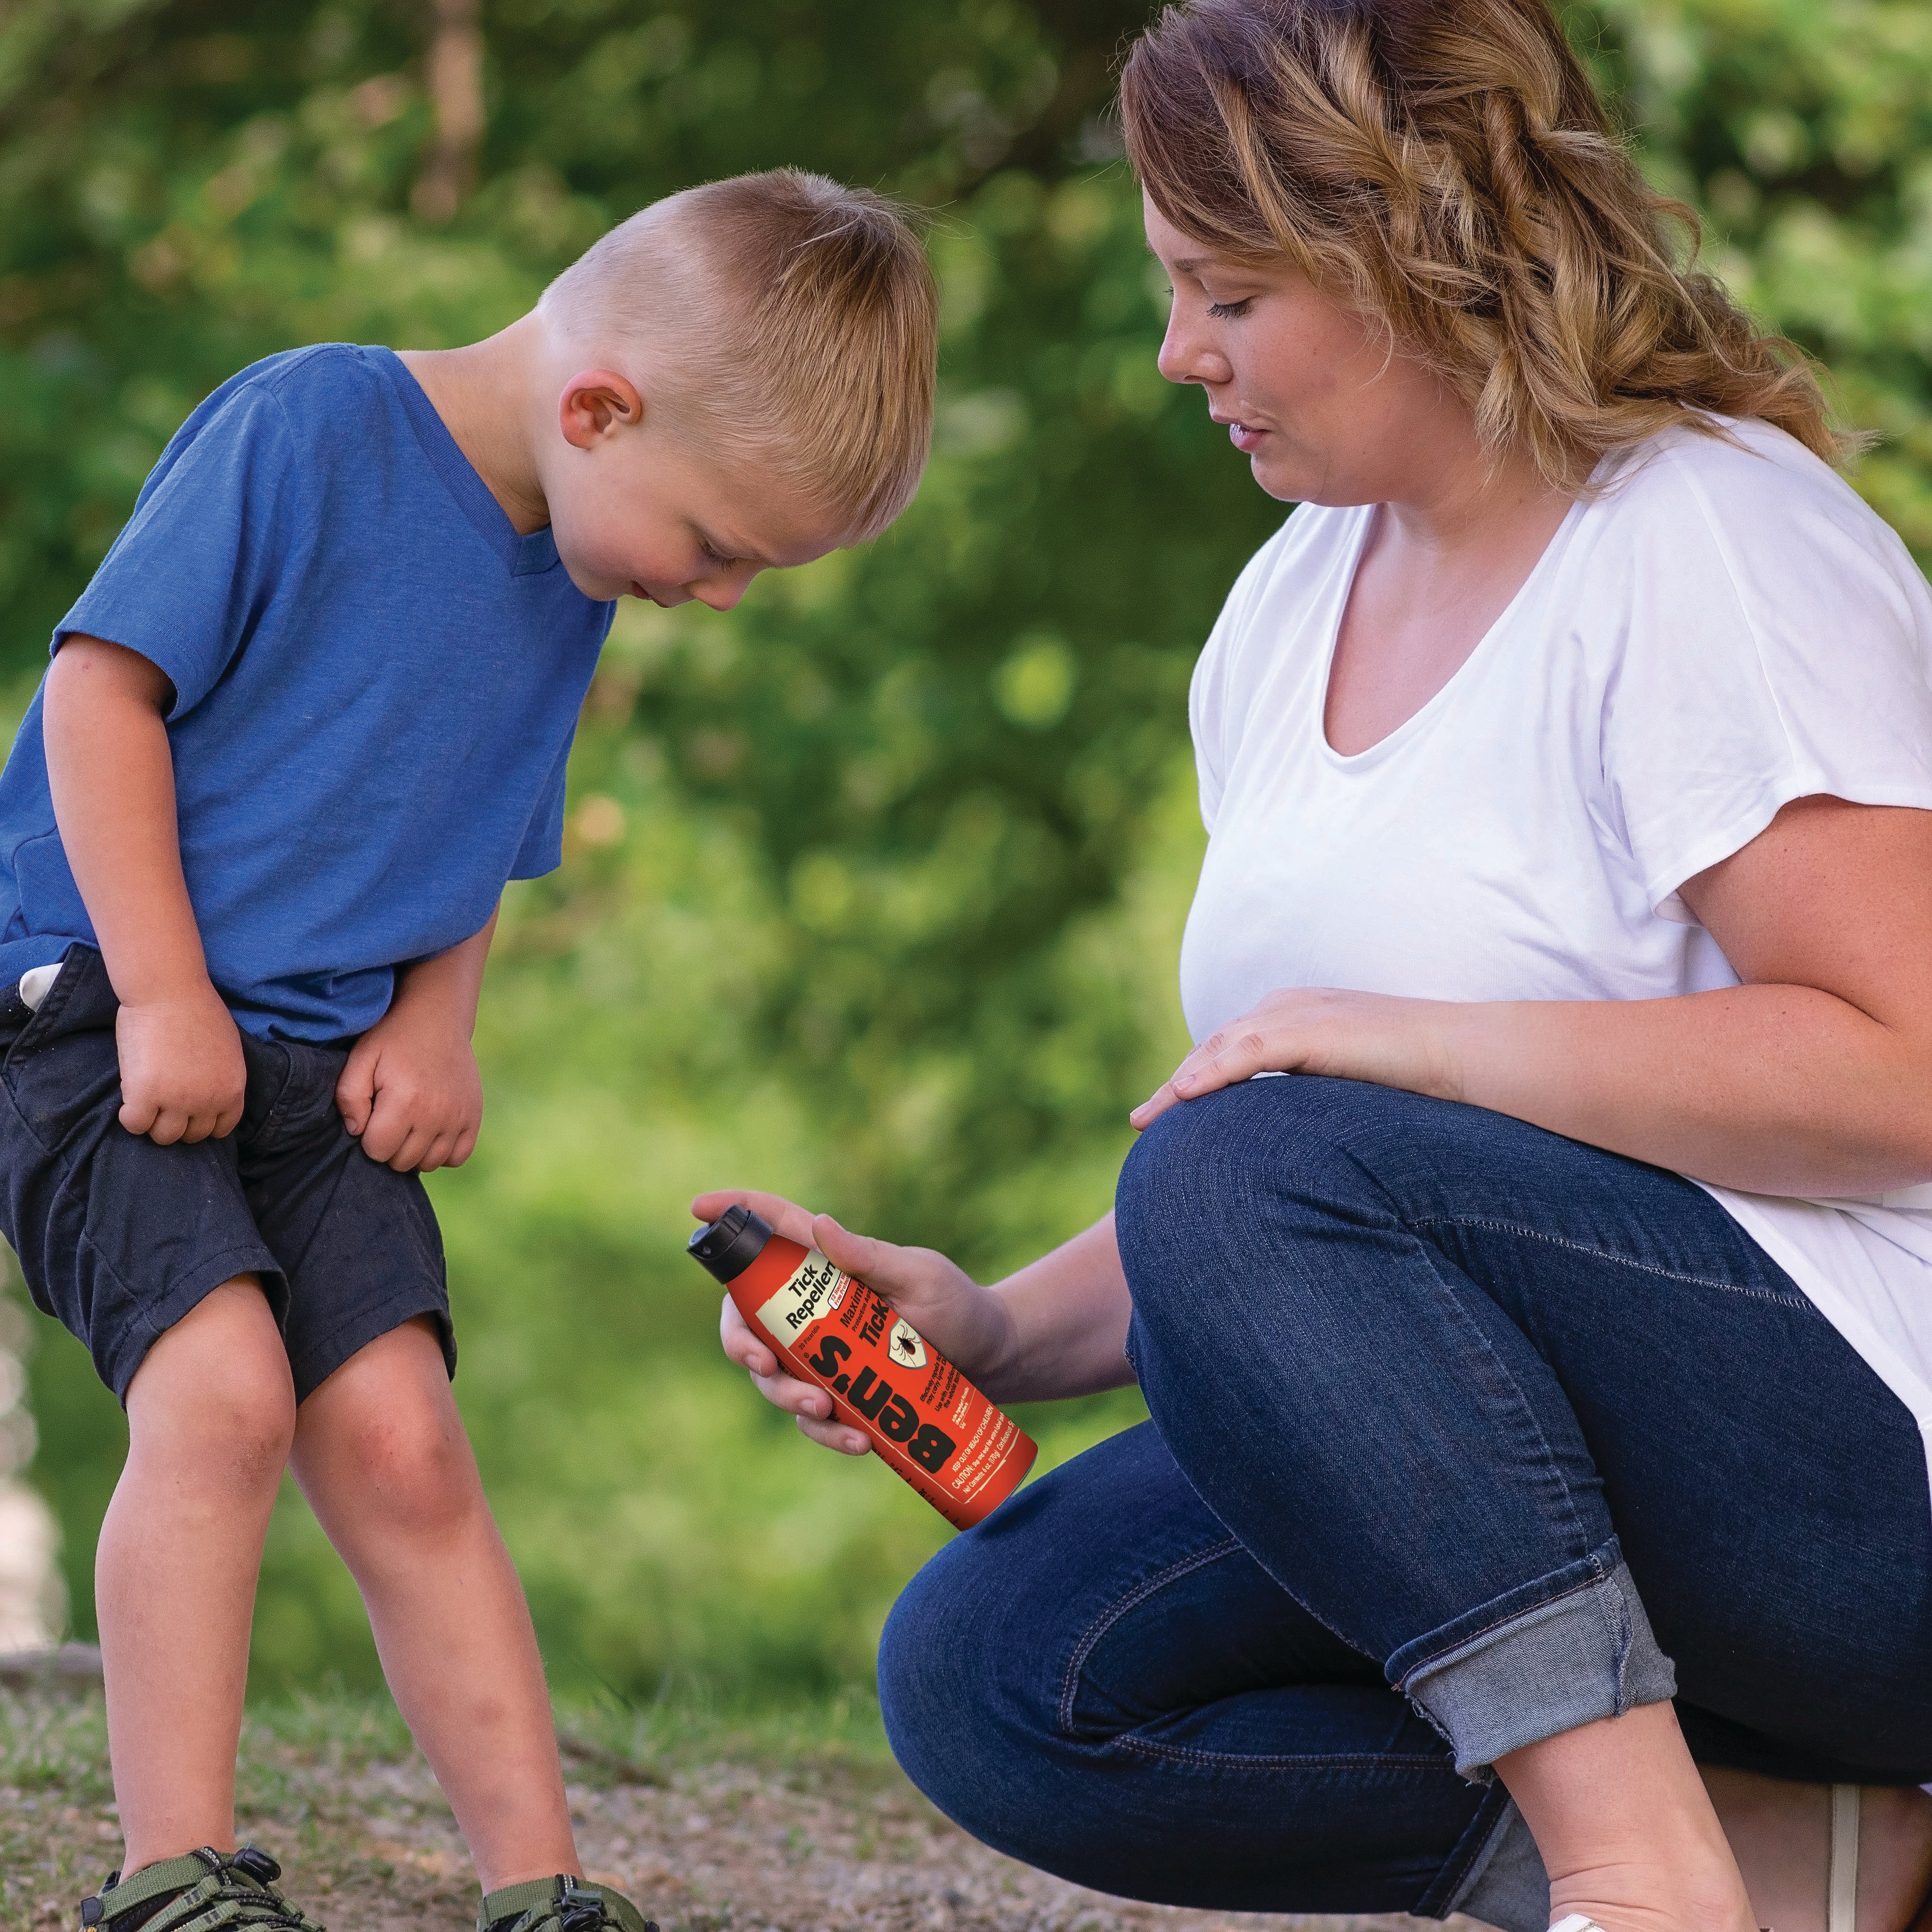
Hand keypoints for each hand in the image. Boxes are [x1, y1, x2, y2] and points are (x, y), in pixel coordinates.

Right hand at [115, 982, 245, 1143]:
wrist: (169, 991)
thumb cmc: (196, 1010)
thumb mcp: (226, 1050)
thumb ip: (218, 1077)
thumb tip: (206, 1092)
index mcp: (232, 1089)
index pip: (221, 1128)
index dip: (202, 1123)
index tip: (187, 1114)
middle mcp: (209, 1100)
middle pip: (191, 1136)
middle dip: (176, 1123)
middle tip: (161, 1105)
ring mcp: (177, 1101)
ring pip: (164, 1136)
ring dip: (153, 1123)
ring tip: (145, 1103)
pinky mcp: (145, 1096)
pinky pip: (135, 1125)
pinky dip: (129, 1118)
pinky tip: (128, 1102)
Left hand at [336, 1007, 482, 1171]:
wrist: (437, 1017)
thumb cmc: (393, 1039)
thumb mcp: (361, 1058)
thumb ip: (348, 1097)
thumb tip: (356, 1132)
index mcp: (405, 1102)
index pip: (377, 1151)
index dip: (368, 1137)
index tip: (373, 1115)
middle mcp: (436, 1115)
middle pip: (402, 1162)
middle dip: (389, 1145)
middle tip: (390, 1117)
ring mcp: (459, 1118)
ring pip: (429, 1163)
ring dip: (414, 1150)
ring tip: (409, 1124)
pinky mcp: (474, 1117)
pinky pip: (458, 1157)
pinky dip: (443, 1152)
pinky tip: (431, 1132)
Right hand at [699, 1187, 1007, 1456]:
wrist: (992, 1362)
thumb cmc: (957, 1306)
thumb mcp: (921, 1275)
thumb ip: (871, 1256)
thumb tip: (819, 1223)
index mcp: (828, 1263)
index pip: (771, 1228)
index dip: (730, 1213)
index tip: (695, 1207)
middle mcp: (812, 1307)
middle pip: (746, 1317)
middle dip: (741, 1345)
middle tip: (763, 1366)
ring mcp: (819, 1354)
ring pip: (771, 1376)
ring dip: (785, 1397)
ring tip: (824, 1412)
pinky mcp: (838, 1395)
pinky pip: (811, 1419)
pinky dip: (826, 1434)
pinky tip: (859, 1443)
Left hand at [1129, 986, 1464, 1128]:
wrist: (1464, 1055)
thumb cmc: (1417, 1079)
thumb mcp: (1347, 1088)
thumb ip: (1312, 1101)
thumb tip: (1289, 1147)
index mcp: (1294, 1016)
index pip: (1228, 1049)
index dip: (1194, 1081)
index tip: (1165, 1115)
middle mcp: (1288, 1007)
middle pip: (1213, 1048)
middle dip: (1177, 1086)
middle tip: (1142, 1123)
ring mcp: (1298, 1014)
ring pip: (1221, 1050)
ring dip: (1181, 1085)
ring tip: (1148, 1120)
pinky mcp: (1312, 1029)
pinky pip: (1249, 1052)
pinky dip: (1214, 1073)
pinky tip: (1187, 1096)